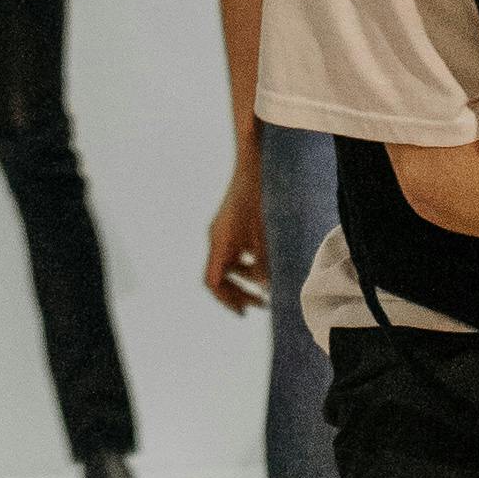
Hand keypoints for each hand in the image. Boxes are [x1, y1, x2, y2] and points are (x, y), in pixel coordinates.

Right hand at [205, 154, 268, 311]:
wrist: (252, 164)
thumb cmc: (259, 197)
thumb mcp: (265, 233)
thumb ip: (263, 261)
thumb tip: (264, 288)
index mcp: (220, 242)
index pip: (213, 281)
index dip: (226, 300)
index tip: (242, 313)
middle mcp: (216, 239)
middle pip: (219, 277)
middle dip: (238, 294)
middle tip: (259, 306)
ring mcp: (222, 232)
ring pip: (228, 266)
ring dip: (245, 280)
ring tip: (265, 292)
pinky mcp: (229, 227)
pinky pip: (233, 254)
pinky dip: (246, 265)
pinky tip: (263, 269)